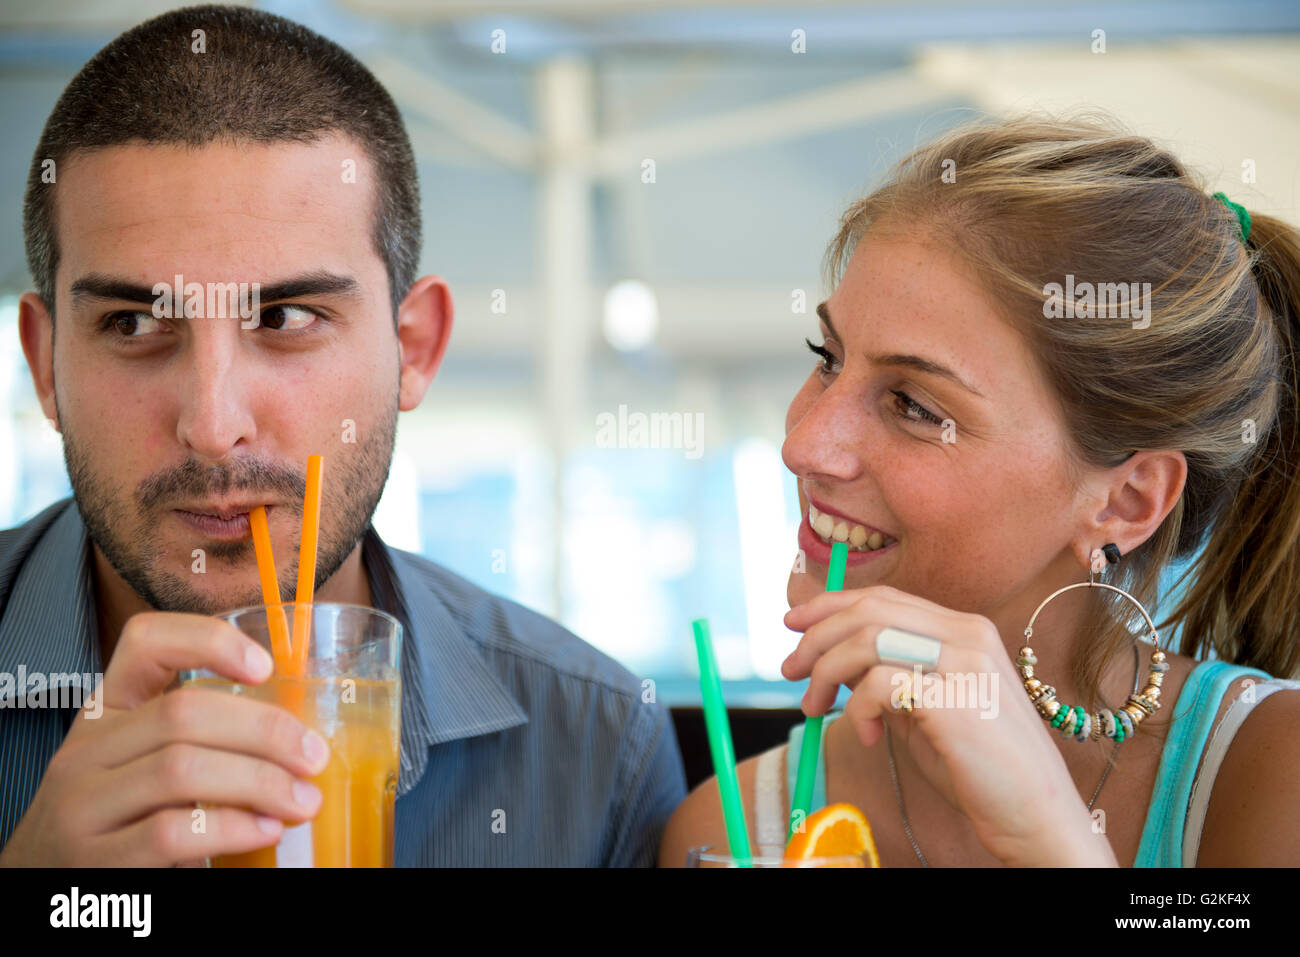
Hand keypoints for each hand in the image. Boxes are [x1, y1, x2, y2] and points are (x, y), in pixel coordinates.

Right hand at [0, 611, 329, 866]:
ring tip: (303, 801)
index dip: (210, 640)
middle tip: (313, 756)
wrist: (42, 883)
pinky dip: (232, 828)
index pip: (146, 641)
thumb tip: (304, 733)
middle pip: (185, 712)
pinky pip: (173, 833)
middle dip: (265, 730)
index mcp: (107, 711)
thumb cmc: (120, 817)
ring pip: (182, 769)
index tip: (267, 666)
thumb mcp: (144, 762)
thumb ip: (201, 738)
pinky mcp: (93, 860)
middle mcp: (87, 750)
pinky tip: (265, 831)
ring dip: (260, 782)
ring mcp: (83, 806)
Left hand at [782, 585, 1112, 866]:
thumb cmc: (979, 768)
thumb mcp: (924, 711)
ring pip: (868, 639)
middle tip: (789, 671)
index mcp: (964, 630)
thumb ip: (889, 679)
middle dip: (817, 636)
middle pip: (870, 610)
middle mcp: (968, 635)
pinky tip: (868, 738)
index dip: (831, 606)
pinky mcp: (956, 699)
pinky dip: (857, 709)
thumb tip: (833, 661)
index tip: (793, 625)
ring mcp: (966, 663)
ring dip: (827, 672)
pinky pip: (879, 684)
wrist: (1035, 816)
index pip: (884, 598)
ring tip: (815, 708)